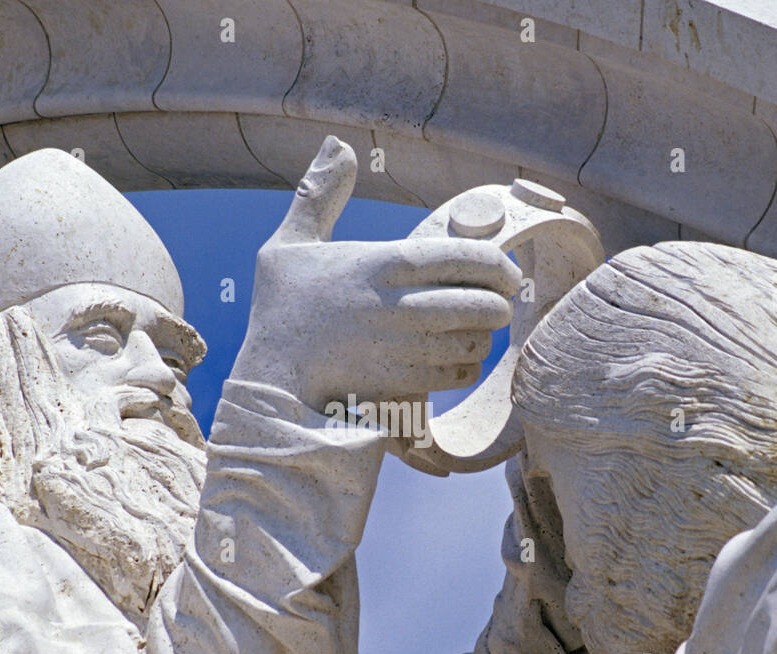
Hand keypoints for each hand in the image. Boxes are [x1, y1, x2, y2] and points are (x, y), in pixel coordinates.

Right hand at [229, 136, 520, 412]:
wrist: (267, 379)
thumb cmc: (279, 311)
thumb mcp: (288, 244)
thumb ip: (319, 194)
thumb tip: (340, 145)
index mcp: (383, 263)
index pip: (469, 259)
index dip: (501, 267)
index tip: (509, 274)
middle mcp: (400, 305)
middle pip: (484, 305)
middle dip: (500, 305)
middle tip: (498, 304)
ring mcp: (404, 348)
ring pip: (475, 342)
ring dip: (482, 337)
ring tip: (475, 331)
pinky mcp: (404, 384)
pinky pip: (458, 375)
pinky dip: (465, 368)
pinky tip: (454, 359)